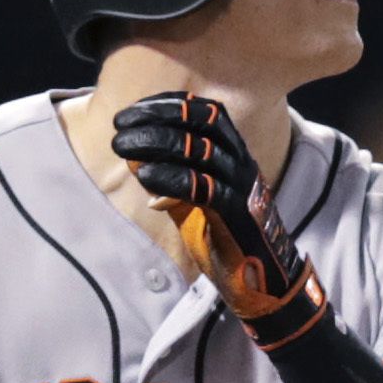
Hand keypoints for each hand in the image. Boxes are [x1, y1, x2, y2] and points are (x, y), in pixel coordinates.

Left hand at [109, 93, 313, 324]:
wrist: (262, 278)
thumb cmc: (225, 235)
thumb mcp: (195, 200)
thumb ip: (171, 179)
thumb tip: (136, 161)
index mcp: (234, 153)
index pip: (205, 112)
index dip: (169, 104)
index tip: (135, 110)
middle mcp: (241, 162)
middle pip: (200, 124)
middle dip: (156, 119)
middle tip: (120, 126)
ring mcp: (241, 186)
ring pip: (199, 151)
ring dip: (155, 143)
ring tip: (124, 146)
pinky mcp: (236, 213)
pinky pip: (202, 188)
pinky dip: (171, 178)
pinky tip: (145, 175)